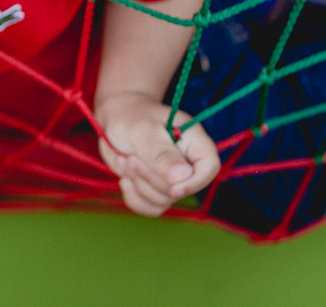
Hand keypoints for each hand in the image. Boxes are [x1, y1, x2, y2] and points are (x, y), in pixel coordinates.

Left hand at [96, 92, 220, 217]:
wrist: (116, 119)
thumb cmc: (131, 118)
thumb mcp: (143, 130)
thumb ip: (162, 153)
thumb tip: (183, 176)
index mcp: (194, 141)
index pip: (210, 167)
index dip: (194, 182)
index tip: (173, 187)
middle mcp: (188, 162)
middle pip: (181, 189)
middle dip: (150, 177)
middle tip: (130, 157)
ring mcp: (173, 179)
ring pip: (164, 200)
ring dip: (139, 184)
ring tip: (124, 159)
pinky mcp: (157, 189)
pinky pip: (152, 208)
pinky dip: (135, 198)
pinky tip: (124, 181)